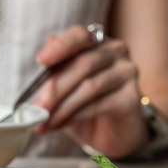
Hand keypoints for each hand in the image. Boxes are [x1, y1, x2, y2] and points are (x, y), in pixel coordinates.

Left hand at [32, 25, 147, 157]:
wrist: (113, 132)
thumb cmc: (84, 104)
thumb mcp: (63, 87)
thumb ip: (53, 74)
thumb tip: (38, 66)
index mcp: (95, 42)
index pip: (79, 36)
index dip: (60, 47)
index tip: (41, 60)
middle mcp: (115, 51)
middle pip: (82, 64)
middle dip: (55, 89)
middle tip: (35, 108)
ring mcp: (126, 72)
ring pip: (90, 87)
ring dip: (62, 107)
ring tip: (43, 121)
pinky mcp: (131, 97)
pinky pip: (99, 105)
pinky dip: (74, 116)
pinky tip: (58, 124)